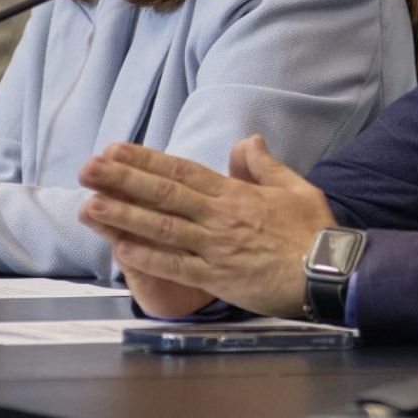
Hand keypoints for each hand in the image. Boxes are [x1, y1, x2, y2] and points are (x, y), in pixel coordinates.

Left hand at [78, 135, 332, 318]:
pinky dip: (147, 257)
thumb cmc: (315, 232)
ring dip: (123, 216)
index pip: (182, 171)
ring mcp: (216, 248)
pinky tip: (121, 249)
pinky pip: (176, 266)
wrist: (330, 272)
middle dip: (122, 180)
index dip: (146, 159)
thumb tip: (248, 141)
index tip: (115, 149)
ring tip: (89, 206)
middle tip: (87, 170)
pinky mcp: (218, 277)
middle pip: (164, 195)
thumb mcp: (296, 188)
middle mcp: (220, 217)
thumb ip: (266, 166)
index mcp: (236, 194)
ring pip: (162, 228)